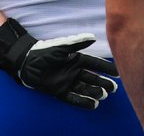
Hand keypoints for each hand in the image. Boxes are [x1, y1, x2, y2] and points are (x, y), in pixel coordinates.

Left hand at [0, 18, 119, 109]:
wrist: (26, 62)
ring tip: (104, 96)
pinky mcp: (60, 92)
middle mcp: (74, 71)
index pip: (94, 64)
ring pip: (85, 89)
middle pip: (92, 78)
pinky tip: (93, 105)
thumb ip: (77, 42)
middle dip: (103, 83)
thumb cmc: (43, 51)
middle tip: (113, 88)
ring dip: (94, 92)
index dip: (106, 68)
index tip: (118, 72)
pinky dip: (83, 101)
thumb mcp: (61, 46)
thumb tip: (93, 37)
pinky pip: (74, 98)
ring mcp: (68, 82)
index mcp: (76, 59)